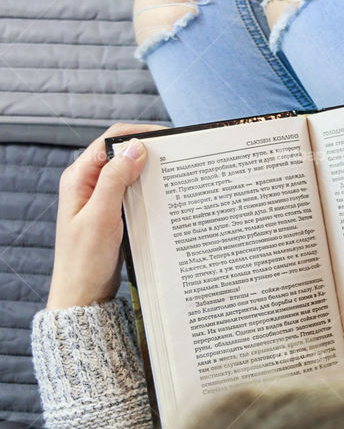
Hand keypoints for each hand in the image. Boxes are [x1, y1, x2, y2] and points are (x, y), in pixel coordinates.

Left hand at [47, 123, 165, 309]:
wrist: (82, 294)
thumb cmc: (85, 259)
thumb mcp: (102, 216)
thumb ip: (116, 179)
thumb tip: (137, 147)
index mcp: (79, 177)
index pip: (111, 140)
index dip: (139, 134)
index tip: (169, 138)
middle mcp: (89, 183)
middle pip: (123, 154)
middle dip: (150, 151)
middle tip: (179, 156)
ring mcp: (101, 198)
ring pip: (131, 173)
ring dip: (152, 171)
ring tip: (178, 174)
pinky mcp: (113, 213)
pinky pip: (134, 192)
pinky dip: (150, 189)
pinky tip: (167, 195)